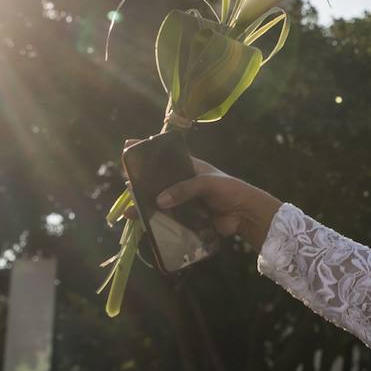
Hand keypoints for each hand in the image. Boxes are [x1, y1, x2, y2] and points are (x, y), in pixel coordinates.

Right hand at [125, 141, 281, 247]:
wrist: (245, 215)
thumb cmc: (230, 191)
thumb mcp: (207, 184)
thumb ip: (185, 189)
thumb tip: (160, 201)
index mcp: (190, 168)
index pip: (165, 158)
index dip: (148, 153)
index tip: (128, 146)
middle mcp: (184, 183)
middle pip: (158, 182)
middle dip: (141, 184)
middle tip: (126, 185)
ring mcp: (184, 201)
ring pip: (160, 202)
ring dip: (145, 206)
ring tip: (130, 211)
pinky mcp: (187, 218)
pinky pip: (168, 219)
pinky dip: (156, 222)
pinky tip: (143, 224)